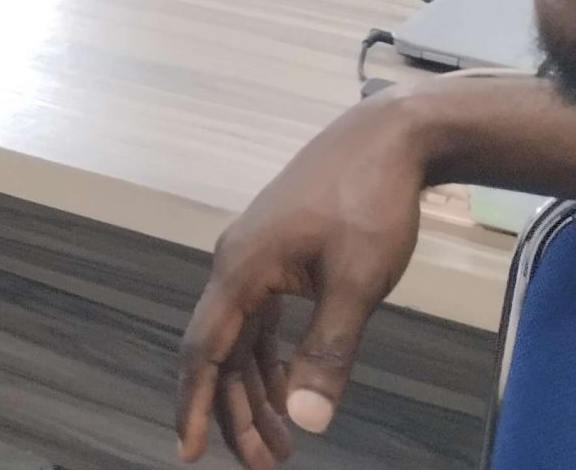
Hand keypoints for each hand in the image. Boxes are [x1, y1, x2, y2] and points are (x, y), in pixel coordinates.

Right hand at [175, 92, 430, 465]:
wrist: (386, 138)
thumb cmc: (370, 204)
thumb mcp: (358, 284)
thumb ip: (328, 353)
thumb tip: (306, 421)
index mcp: (242, 269)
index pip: (206, 349)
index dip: (196, 403)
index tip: (190, 452)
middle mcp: (235, 264)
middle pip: (220, 351)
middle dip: (235, 411)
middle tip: (265, 466)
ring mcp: (255, 258)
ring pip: (241, 338)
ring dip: (255, 390)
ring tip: (282, 444)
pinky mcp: (278, 255)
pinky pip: (261, 320)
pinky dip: (270, 359)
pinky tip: (288, 388)